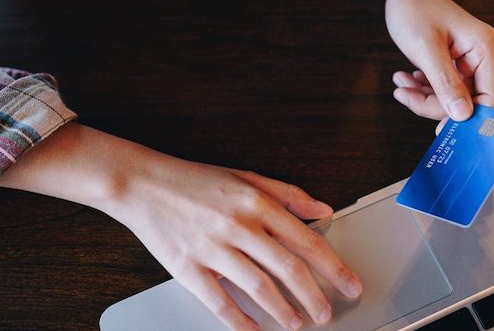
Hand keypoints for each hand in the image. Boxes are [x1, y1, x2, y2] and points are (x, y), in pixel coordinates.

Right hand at [103, 153, 362, 330]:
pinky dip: (240, 322)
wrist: (143, 184)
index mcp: (257, 203)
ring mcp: (213, 248)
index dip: (334, 267)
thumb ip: (288, 194)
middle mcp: (239, 225)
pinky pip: (220, 302)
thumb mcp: (247, 177)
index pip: (307, 241)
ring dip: (284, 312)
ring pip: (260, 288)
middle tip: (326, 314)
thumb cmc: (195, 181)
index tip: (350, 284)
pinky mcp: (188, 267)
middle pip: (289, 269)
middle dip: (315, 297)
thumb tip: (323, 209)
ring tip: (296, 324)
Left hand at [384, 0, 493, 120]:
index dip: (471, 119)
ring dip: (425, 98)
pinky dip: (423, 89)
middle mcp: (483, 57)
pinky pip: (443, 89)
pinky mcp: (455, 66)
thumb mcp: (426, 48)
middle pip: (471, 103)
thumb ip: (445, 82)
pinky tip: (405, 79)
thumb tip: (462, 116)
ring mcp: (469, 63)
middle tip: (407, 97)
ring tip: (401, 86)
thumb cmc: (415, 9)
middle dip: (437, 106)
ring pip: (453, 99)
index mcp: (487, 49)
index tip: (442, 129)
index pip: (493, 98)